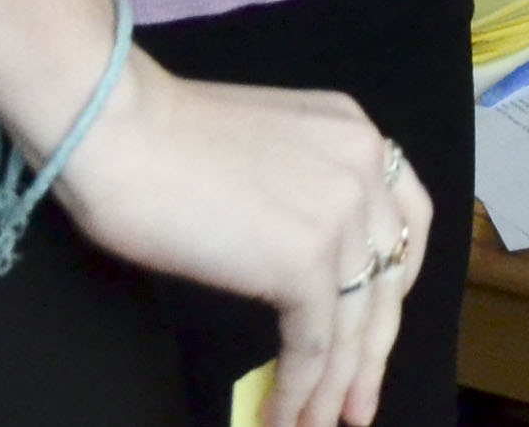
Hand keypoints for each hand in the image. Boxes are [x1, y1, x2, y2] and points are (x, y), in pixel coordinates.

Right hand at [58, 62, 430, 426]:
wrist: (121, 131)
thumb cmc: (162, 138)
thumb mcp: (265, 149)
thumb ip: (300, 190)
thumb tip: (297, 258)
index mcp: (353, 133)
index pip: (406, 217)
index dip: (396, 281)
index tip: (378, 324)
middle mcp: (362, 167)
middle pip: (389, 279)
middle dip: (373, 351)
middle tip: (359, 404)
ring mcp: (340, 214)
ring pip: (353, 323)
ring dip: (334, 387)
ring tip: (315, 426)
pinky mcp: (305, 261)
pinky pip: (314, 344)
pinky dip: (300, 389)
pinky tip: (282, 416)